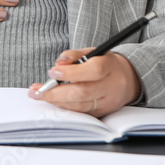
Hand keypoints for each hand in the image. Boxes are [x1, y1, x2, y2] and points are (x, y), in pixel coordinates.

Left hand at [26, 49, 141, 116]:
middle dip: (56, 93)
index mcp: (109, 66)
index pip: (92, 71)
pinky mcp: (103, 113)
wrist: (127, 79)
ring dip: (56, 101)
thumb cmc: (104, 63)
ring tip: (39, 94)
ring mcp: (108, 102)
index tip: (52, 72)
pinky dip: (65, 107)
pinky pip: (81, 112)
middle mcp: (111, 86)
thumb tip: (59, 63)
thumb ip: (74, 55)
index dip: (71, 73)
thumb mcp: (91, 52)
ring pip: (80, 106)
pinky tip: (53, 101)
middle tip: (37, 90)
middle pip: (83, 92)